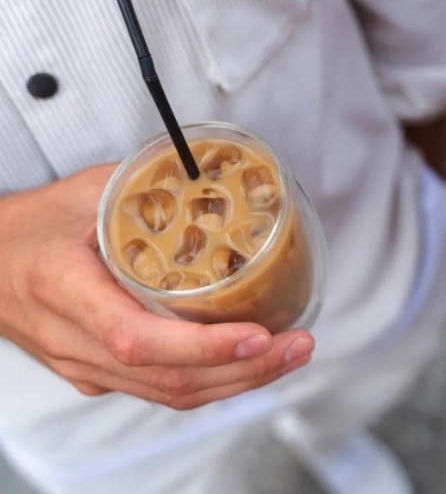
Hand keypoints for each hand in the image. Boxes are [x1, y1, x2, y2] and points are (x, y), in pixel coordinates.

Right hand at [0, 164, 314, 409]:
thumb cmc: (28, 230)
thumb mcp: (82, 191)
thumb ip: (145, 184)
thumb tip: (213, 174)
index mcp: (65, 291)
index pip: (138, 339)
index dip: (203, 347)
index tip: (258, 336)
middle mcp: (75, 341)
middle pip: (167, 378)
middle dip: (244, 370)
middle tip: (296, 346)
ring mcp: (86, 367)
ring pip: (169, 393)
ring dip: (238, 381)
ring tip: (288, 355)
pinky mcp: (99, 375)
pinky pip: (160, 389)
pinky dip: (212, 382)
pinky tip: (249, 365)